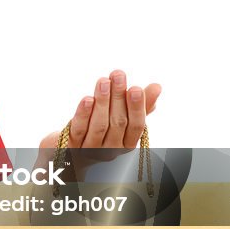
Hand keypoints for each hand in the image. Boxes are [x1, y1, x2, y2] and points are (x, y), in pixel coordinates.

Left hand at [39, 69, 160, 155]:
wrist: (72, 153)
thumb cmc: (103, 132)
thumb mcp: (122, 120)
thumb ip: (140, 106)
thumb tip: (157, 86)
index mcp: (127, 143)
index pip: (136, 126)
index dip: (137, 107)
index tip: (136, 87)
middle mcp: (111, 149)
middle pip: (118, 122)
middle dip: (119, 97)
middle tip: (118, 74)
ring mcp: (91, 149)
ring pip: (99, 125)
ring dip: (102, 101)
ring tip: (103, 81)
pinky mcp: (72, 145)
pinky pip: (79, 129)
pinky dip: (84, 114)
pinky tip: (87, 99)